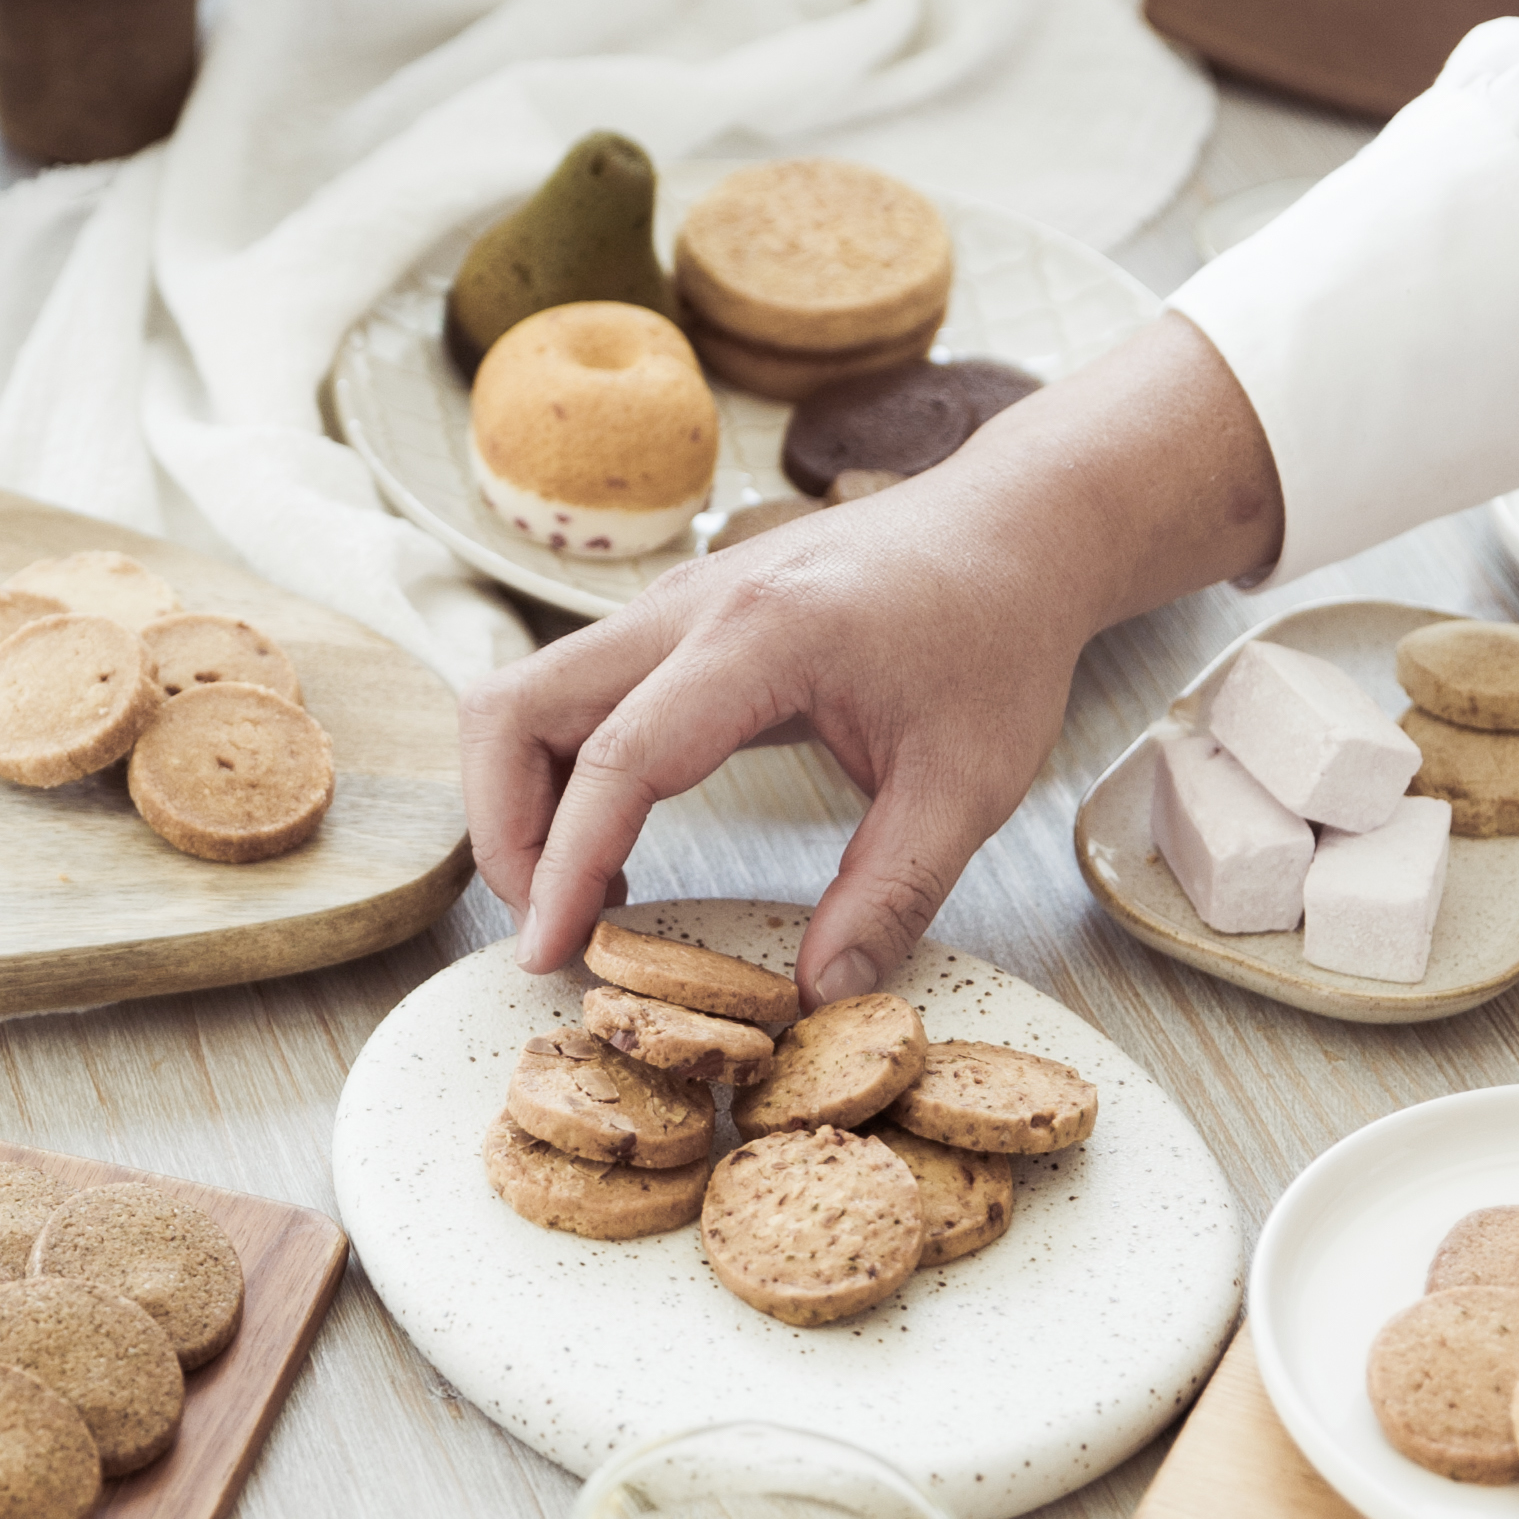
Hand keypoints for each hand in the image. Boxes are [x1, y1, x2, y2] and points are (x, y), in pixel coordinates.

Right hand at [461, 313, 1285, 1003]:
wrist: (1013, 525)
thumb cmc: (998, 638)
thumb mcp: (969, 783)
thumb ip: (892, 894)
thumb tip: (818, 993)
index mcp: (763, 636)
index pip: (618, 758)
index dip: (566, 866)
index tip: (549, 955)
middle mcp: (691, 605)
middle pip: (515, 707)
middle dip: (505, 831)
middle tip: (552, 927)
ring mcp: (670, 603)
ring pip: (525, 695)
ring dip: (521, 801)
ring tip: (584, 895)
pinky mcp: (671, 618)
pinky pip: (568, 692)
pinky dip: (556, 772)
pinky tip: (617, 843)